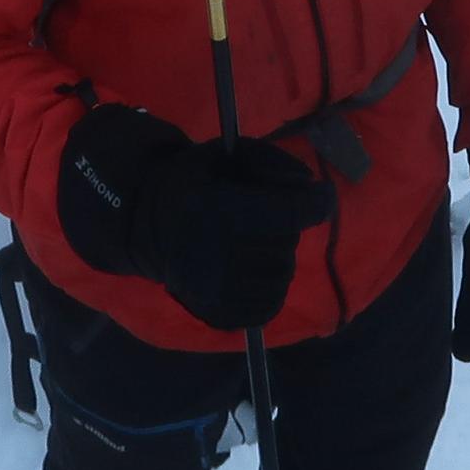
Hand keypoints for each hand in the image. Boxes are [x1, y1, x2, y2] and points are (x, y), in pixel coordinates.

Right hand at [58, 105, 335, 331]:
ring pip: (281, 274)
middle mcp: (213, 254)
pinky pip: (269, 304)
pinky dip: (271, 284)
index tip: (322, 196)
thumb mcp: (226, 155)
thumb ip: (270, 161)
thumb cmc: (195, 183)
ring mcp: (214, 291)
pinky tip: (254, 268)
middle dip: (287, 225)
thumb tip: (308, 186)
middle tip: (270, 216)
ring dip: (279, 255)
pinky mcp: (217, 315)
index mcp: (214, 209)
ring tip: (258, 242)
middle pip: (285, 243)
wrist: (147, 226)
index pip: (285, 212)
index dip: (313, 203)